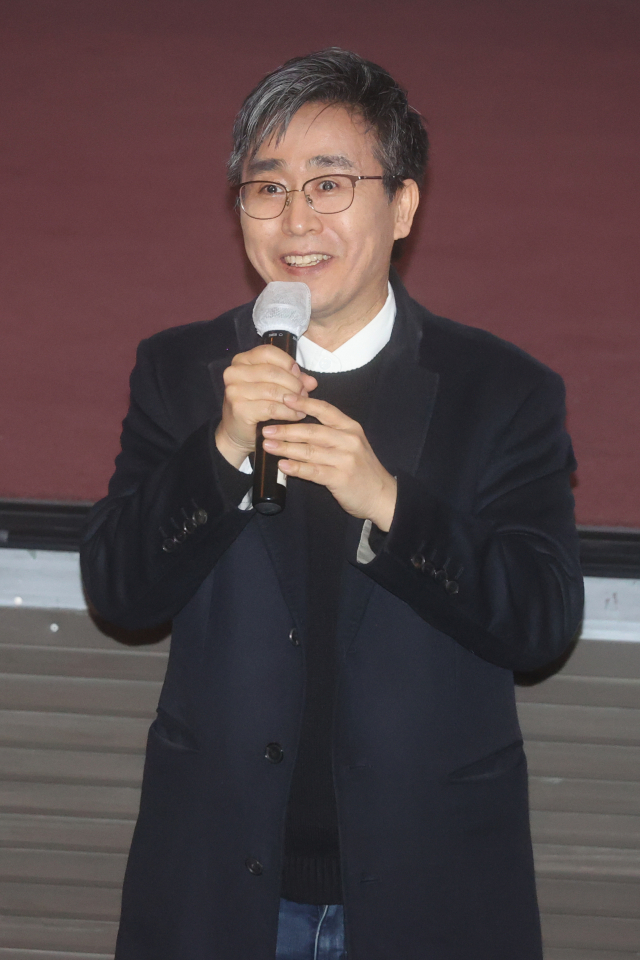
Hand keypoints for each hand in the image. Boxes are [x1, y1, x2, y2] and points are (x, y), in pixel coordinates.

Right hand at [215, 345, 316, 467]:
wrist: (238, 433)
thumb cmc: (256, 406)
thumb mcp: (274, 387)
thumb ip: (292, 380)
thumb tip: (312, 381)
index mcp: (241, 360)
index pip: (268, 352)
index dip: (288, 363)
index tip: (299, 376)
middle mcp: (234, 372)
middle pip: (273, 372)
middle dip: (294, 383)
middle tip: (305, 394)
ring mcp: (235, 390)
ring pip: (274, 390)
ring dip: (293, 399)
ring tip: (303, 406)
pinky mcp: (240, 408)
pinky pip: (271, 408)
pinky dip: (288, 412)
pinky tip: (297, 416)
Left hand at [261, 394, 396, 531]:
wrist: (382, 495)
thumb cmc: (361, 469)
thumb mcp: (352, 444)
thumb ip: (331, 432)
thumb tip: (299, 423)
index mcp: (350, 428)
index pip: (325, 410)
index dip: (304, 403)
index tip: (284, 398)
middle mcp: (349, 440)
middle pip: (312, 430)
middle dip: (286, 429)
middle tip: (266, 429)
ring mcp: (345, 459)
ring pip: (310, 450)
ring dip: (286, 447)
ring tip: (268, 446)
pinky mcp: (340, 478)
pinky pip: (313, 471)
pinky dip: (296, 468)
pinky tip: (283, 465)